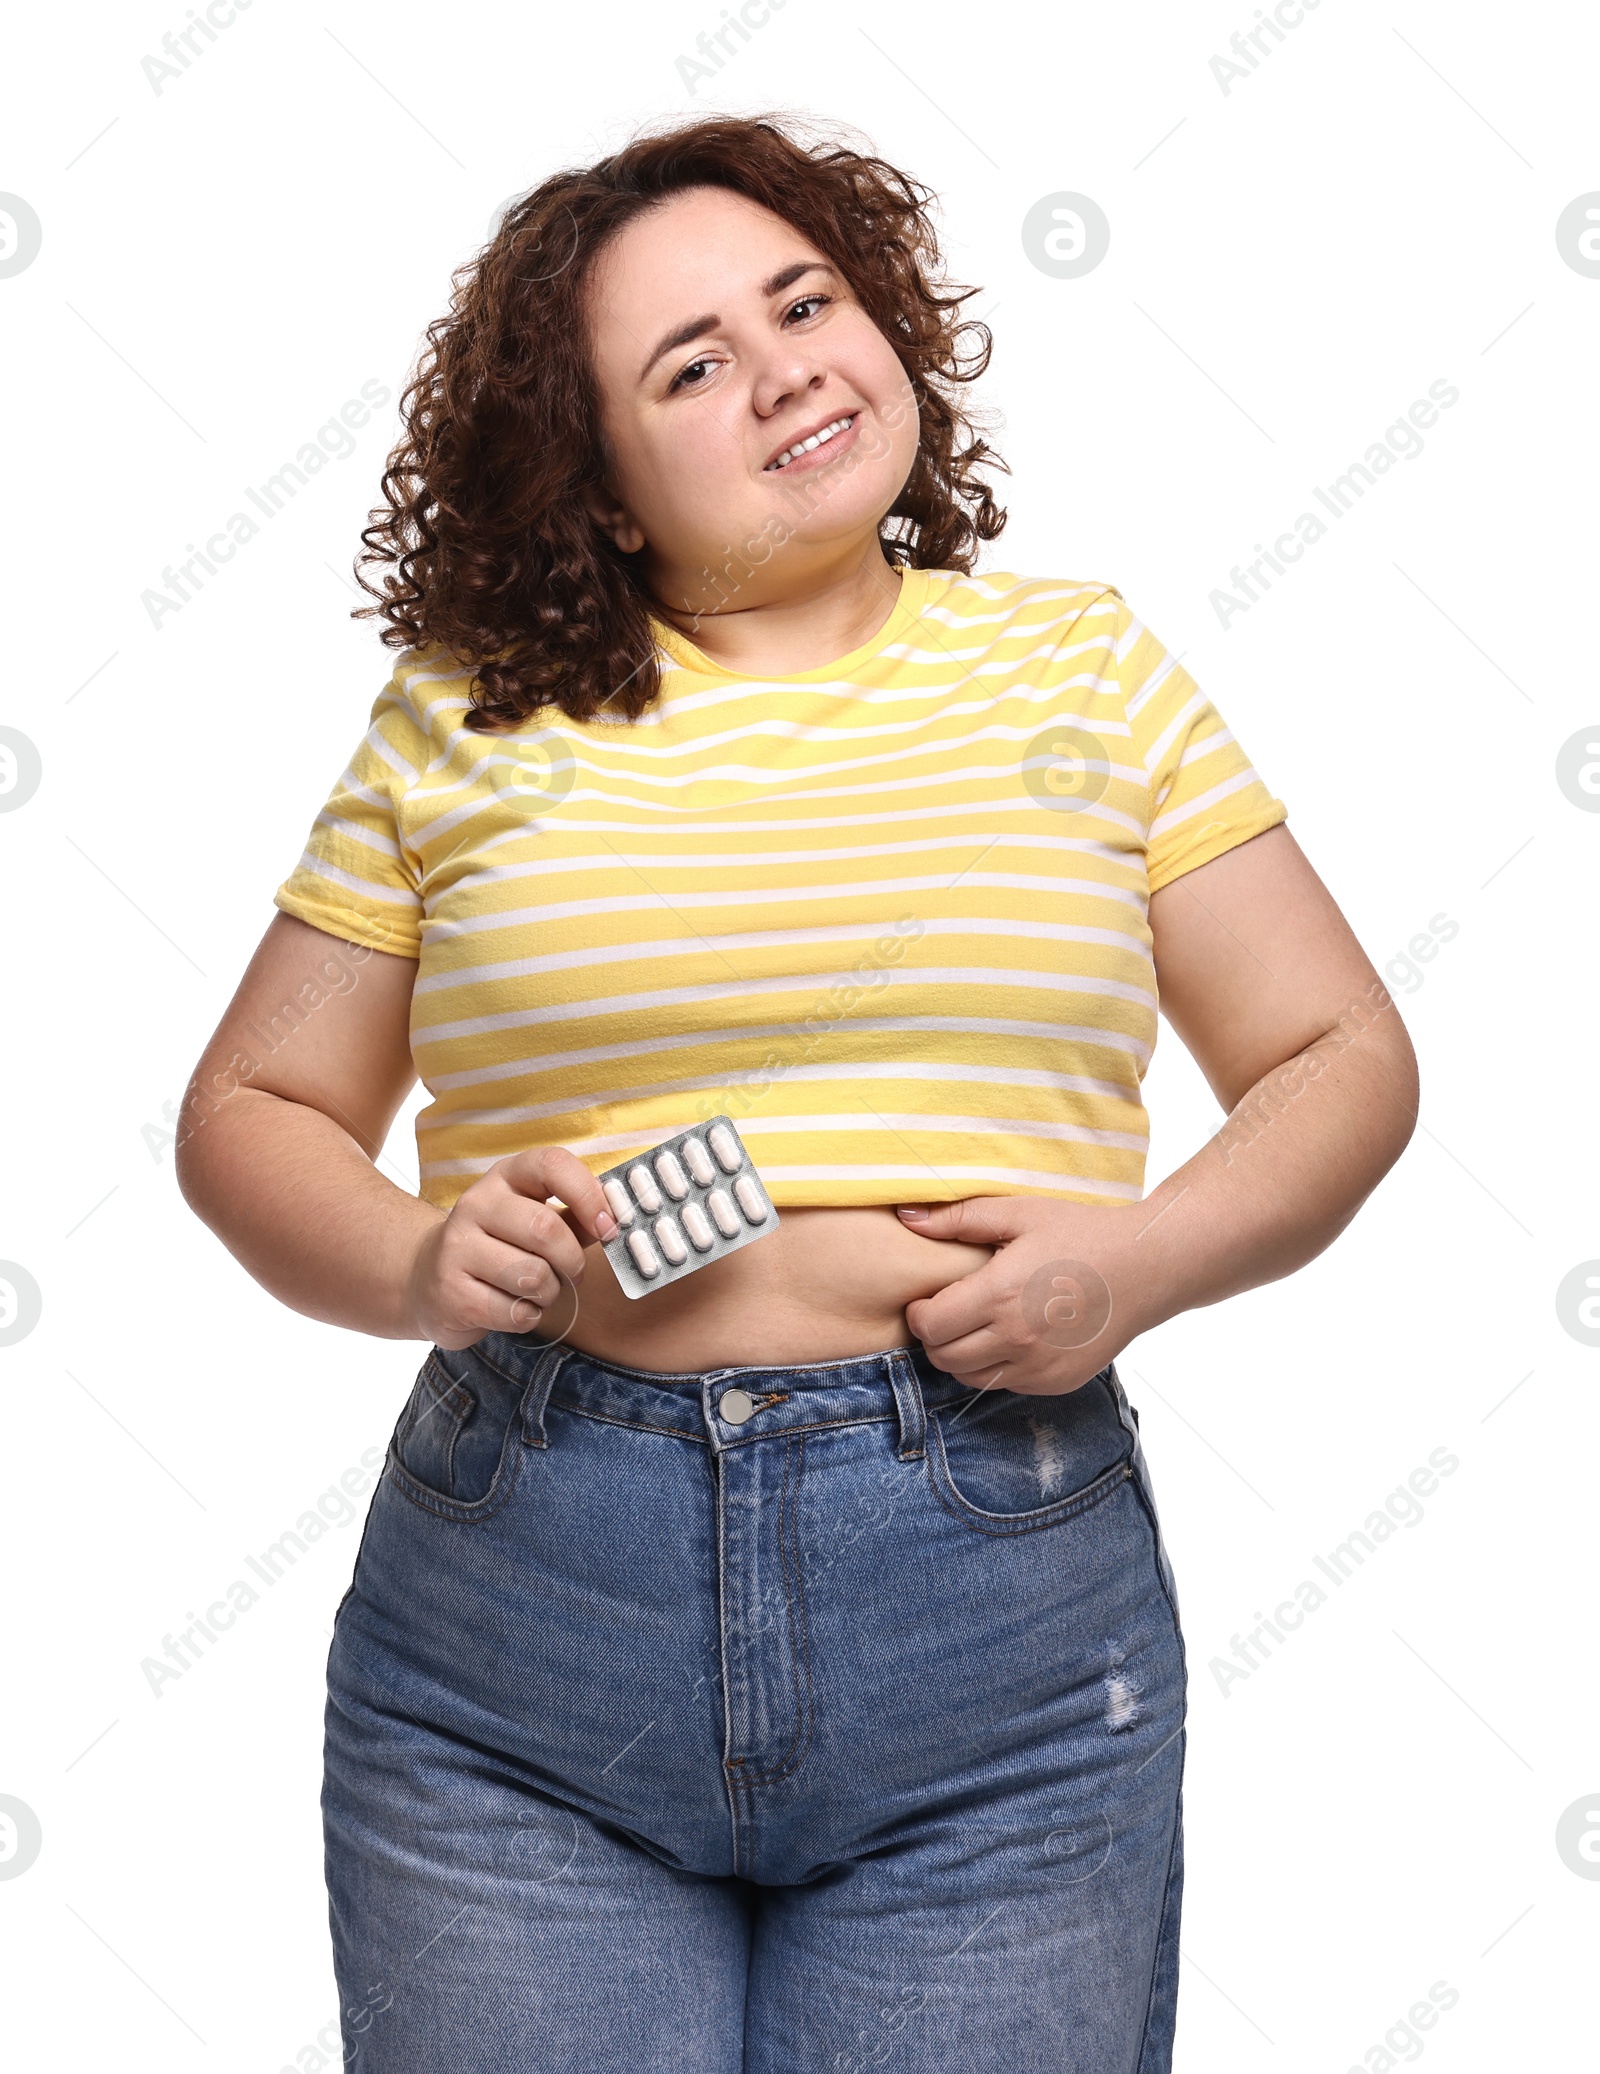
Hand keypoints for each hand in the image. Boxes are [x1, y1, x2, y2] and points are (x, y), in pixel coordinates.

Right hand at [403, 1148, 618, 1349]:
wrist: (427, 1279)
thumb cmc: (500, 1246)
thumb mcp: (535, 1219)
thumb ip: (576, 1217)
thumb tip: (615, 1221)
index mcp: (505, 1176)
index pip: (551, 1164)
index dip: (588, 1195)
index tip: (609, 1227)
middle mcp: (476, 1204)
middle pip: (546, 1229)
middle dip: (572, 1261)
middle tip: (572, 1273)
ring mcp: (456, 1247)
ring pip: (532, 1275)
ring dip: (549, 1293)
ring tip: (535, 1290)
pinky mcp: (450, 1291)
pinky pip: (514, 1312)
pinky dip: (527, 1316)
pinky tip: (512, 1307)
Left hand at [896, 1195, 1168, 1395]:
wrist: (1146, 1268)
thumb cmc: (1081, 1234)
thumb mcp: (1020, 1214)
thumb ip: (959, 1219)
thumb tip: (906, 1216)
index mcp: (1000, 1295)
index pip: (930, 1326)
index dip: (919, 1313)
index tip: (928, 1298)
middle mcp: (1016, 1338)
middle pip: (943, 1358)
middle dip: (934, 1337)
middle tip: (947, 1312)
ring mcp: (1038, 1367)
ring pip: (970, 1378)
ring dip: (961, 1356)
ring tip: (976, 1325)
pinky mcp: (1057, 1382)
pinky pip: (1006, 1384)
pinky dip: (997, 1366)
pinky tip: (1011, 1336)